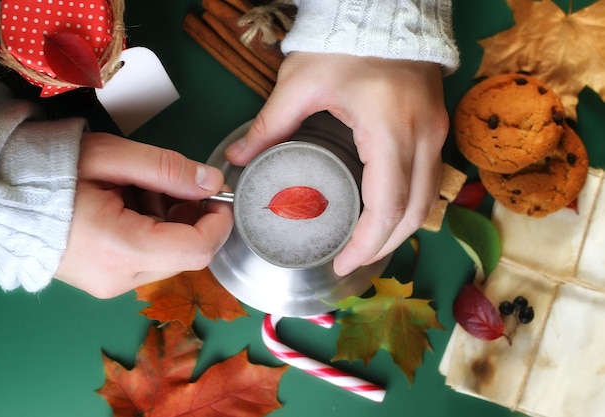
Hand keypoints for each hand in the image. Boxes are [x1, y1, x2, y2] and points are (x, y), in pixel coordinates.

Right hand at [55, 132, 233, 297]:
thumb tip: (212, 181)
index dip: (219, 222)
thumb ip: (167, 169)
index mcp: (121, 249)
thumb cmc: (48, 173)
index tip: (219, 195)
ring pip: (168, 256)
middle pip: (185, 254)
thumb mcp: (112, 157)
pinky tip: (128, 204)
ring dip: (170, 221)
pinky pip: (147, 258)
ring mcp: (110, 284)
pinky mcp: (105, 281)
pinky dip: (152, 230)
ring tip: (138, 189)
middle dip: (191, 217)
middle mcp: (119, 278)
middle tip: (172, 183)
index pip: (197, 248)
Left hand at [225, 52, 447, 275]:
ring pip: (428, 200)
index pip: (387, 205)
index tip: (342, 262)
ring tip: (366, 244)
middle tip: (352, 261)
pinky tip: (384, 213)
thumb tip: (236, 159)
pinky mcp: (436, 128)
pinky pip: (429, 181)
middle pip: (415, 213)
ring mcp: (436, 133)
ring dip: (400, 229)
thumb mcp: (300, 82)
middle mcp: (422, 137)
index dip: (366, 243)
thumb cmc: (343, 42)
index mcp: (388, 129)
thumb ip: (269, 125)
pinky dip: (408, 205)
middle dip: (384, 245)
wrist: (386, 11)